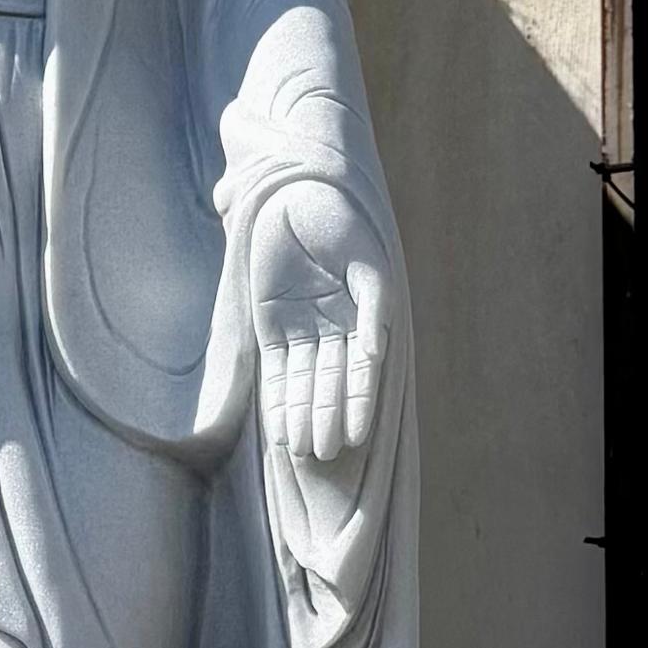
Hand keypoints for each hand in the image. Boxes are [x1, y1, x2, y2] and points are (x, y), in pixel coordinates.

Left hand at [246, 181, 391, 466]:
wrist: (297, 192)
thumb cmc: (340, 221)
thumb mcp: (367, 262)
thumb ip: (376, 306)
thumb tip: (376, 352)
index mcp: (363, 316)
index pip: (361, 370)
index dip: (358, 402)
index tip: (357, 436)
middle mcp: (334, 329)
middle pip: (330, 382)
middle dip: (327, 418)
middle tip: (325, 455)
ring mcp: (303, 329)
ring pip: (304, 382)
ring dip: (304, 416)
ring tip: (304, 451)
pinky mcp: (272, 325)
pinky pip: (275, 369)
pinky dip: (278, 398)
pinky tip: (280, 428)